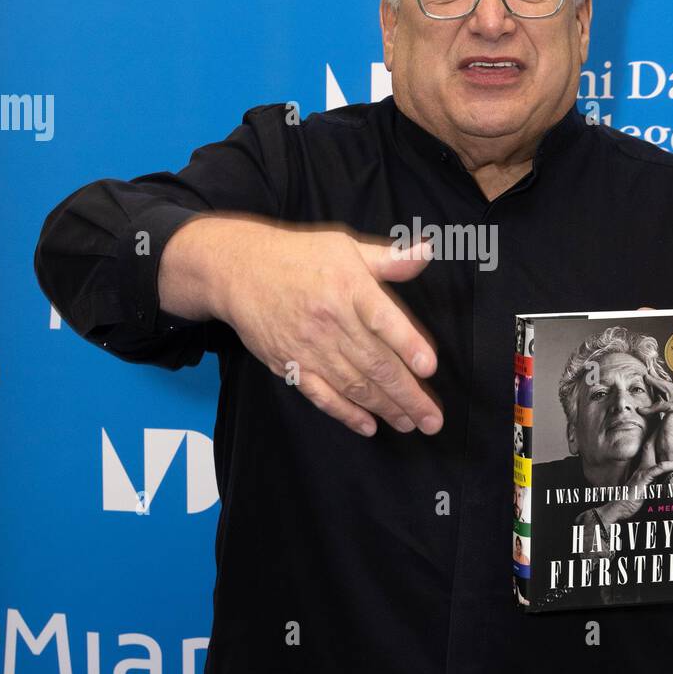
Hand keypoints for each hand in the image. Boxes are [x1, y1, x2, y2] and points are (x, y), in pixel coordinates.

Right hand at [162, 215, 442, 436]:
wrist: (240, 271)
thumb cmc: (300, 257)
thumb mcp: (346, 247)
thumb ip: (389, 259)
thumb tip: (426, 252)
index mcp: (348, 288)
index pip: (383, 320)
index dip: (408, 344)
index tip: (430, 367)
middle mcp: (330, 321)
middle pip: (374, 363)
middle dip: (408, 395)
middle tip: (433, 420)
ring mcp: (309, 347)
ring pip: (353, 384)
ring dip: (385, 408)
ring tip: (411, 424)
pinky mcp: (290, 365)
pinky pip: (321, 395)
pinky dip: (345, 413)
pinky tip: (368, 426)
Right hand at [576, 461, 672, 529]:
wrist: (617, 508)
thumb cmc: (628, 503)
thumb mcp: (644, 494)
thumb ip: (652, 488)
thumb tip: (664, 490)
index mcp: (642, 473)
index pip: (652, 458)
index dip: (660, 452)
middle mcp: (642, 470)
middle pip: (655, 455)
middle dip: (666, 450)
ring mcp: (642, 474)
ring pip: (660, 462)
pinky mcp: (642, 478)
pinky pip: (657, 469)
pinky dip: (668, 466)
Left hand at [640, 370, 672, 464]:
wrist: (670, 454)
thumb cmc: (664, 442)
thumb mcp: (660, 420)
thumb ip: (659, 409)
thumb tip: (653, 397)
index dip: (662, 383)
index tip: (650, 378)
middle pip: (672, 386)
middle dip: (658, 379)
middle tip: (647, 375)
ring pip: (669, 389)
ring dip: (656, 383)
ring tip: (645, 379)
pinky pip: (661, 404)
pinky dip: (650, 407)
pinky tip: (641, 411)